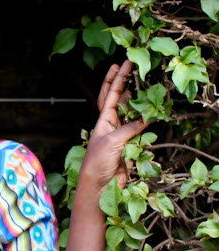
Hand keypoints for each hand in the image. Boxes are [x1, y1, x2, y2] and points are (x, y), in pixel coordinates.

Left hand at [81, 60, 148, 189]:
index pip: (111, 95)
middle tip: (127, 65)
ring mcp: (120, 135)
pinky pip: (140, 131)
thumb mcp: (113, 142)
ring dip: (136, 101)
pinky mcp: (130, 147)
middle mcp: (111, 125)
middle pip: (117, 99)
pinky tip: (152, 115)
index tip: (121, 64)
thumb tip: (146, 118)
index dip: (116, 79)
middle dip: (121, 82)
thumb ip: (130, 129)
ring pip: (130, 113)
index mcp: (103, 121)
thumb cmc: (98, 162)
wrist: (98, 186)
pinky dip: (146, 122)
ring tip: (142, 86)